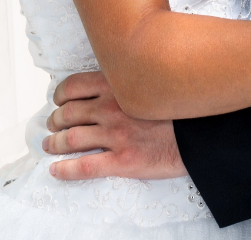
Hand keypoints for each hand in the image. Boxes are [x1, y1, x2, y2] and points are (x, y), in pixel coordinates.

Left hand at [43, 71, 186, 180]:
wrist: (201, 131)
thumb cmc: (179, 106)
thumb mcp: (151, 80)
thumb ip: (129, 79)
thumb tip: (114, 80)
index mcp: (117, 85)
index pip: (74, 86)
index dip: (60, 95)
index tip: (58, 100)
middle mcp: (111, 107)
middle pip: (69, 113)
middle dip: (55, 120)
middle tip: (51, 125)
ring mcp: (115, 135)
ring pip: (72, 139)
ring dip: (55, 143)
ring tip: (49, 145)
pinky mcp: (122, 160)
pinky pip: (85, 166)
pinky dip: (65, 169)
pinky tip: (56, 170)